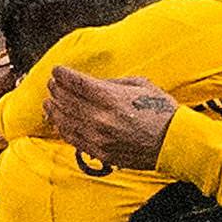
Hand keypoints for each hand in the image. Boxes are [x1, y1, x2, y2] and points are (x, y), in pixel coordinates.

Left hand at [46, 66, 176, 169]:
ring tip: (49, 101)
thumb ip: (112, 83)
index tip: (57, 70)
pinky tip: (58, 121)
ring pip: (65, 120)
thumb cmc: (160, 110)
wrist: (173, 142)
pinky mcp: (98, 151)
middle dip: (56, 90)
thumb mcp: (140, 85)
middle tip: (51, 84)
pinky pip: (72, 138)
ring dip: (54, 109)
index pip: (76, 83)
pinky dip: (62, 128)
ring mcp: (97, 136)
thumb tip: (89, 83)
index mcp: (110, 98)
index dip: (62, 75)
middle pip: (66, 101)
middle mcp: (99, 118)